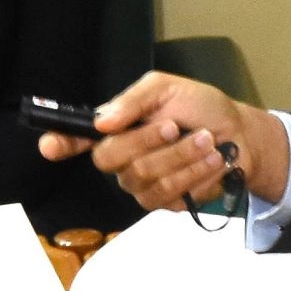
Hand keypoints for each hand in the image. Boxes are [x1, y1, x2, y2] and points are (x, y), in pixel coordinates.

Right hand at [35, 71, 290, 213]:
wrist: (240, 136)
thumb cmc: (202, 108)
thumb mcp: (168, 88)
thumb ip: (134, 100)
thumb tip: (102, 120)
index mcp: (116, 126)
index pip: (77, 138)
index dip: (60, 143)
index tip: (49, 146)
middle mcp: (121, 157)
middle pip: (109, 159)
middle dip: (147, 141)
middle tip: (175, 127)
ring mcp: (140, 183)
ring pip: (143, 177)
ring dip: (181, 157)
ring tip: (207, 142)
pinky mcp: (164, 203)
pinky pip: (167, 195)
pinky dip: (195, 175)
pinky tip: (210, 162)